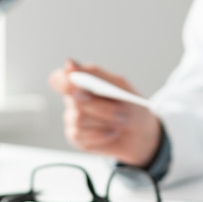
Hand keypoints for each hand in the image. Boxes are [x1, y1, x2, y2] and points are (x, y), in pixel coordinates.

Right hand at [48, 59, 162, 166]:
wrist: (143, 133)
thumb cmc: (131, 106)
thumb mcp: (120, 85)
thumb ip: (95, 74)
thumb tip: (69, 63)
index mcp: (82, 84)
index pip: (59, 79)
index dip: (63, 82)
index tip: (75, 86)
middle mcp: (74, 101)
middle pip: (73, 101)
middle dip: (101, 107)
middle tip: (121, 112)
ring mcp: (73, 120)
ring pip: (78, 119)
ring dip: (105, 120)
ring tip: (122, 122)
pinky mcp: (77, 138)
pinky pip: (80, 135)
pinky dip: (101, 134)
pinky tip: (113, 133)